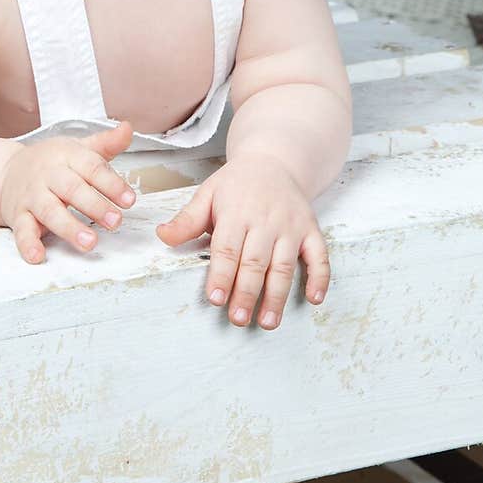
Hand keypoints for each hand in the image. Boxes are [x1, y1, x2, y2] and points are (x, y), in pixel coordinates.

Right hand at [0, 120, 136, 263]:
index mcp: (66, 156)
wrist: (6, 171)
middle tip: (115, 221)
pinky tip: (38, 256)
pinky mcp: (17, 216)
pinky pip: (21, 230)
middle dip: (95, 205)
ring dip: (69, 227)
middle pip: (72, 189)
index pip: (91, 167)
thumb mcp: (78, 149)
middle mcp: (48, 175)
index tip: (129, 200)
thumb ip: (106, 143)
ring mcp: (31, 196)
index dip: (111, 184)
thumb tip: (128, 128)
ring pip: (49, 211)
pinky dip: (28, 244)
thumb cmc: (51, 163)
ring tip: (89, 242)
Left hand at [155, 153, 328, 328]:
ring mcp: (291, 226)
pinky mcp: (311, 230)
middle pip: (255, 262)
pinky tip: (314, 300)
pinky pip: (320, 256)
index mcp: (237, 211)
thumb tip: (162, 236)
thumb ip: (187, 219)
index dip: (221, 274)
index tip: (215, 298)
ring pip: (285, 265)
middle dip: (247, 293)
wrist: (274, 160)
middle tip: (238, 319)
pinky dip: (320, 278)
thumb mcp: (208, 194)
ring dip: (277, 295)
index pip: (228, 248)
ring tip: (267, 322)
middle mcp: (266, 220)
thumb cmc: (236, 184)